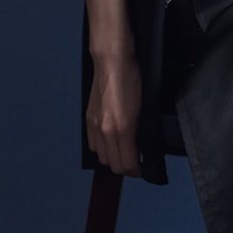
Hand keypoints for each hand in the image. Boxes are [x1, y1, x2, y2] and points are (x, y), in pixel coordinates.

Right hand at [86, 51, 142, 177]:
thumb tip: (142, 148)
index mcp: (122, 129)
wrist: (112, 61)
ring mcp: (94, 126)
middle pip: (114, 165)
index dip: (137, 171)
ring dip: (113, 159)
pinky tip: (110, 142)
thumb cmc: (133, 79)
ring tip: (123, 153)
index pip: (128, 164)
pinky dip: (102, 148)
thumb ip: (140, 132)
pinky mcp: (88, 119)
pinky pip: (92, 145)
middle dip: (126, 167)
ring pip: (102, 157)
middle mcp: (105, 131)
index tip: (143, 169)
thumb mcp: (144, 108)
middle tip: (135, 163)